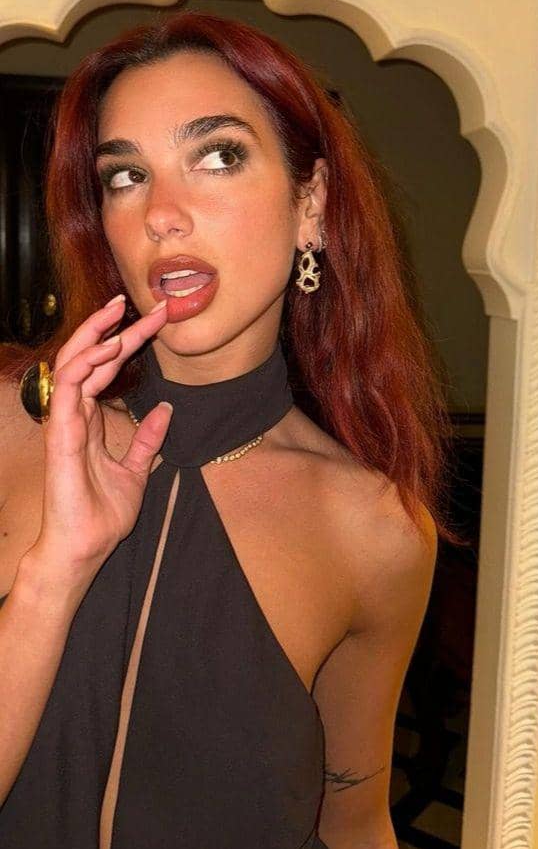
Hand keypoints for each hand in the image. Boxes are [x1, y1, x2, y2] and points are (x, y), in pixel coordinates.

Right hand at [26, 294, 171, 597]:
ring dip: (96, 335)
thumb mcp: (138, 470)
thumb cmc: (103, 513)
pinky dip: (86, 364)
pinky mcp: (61, 434)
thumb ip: (147, 440)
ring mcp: (65, 422)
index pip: (107, 369)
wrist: (86, 547)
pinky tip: (108, 348)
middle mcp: (75, 415)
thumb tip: (167, 412)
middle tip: (137, 302)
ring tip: (121, 312)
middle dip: (112, 327)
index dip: (128, 342)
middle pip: (90, 359)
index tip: (156, 321)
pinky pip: (69, 389)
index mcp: (90, 420)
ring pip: (75, 364)